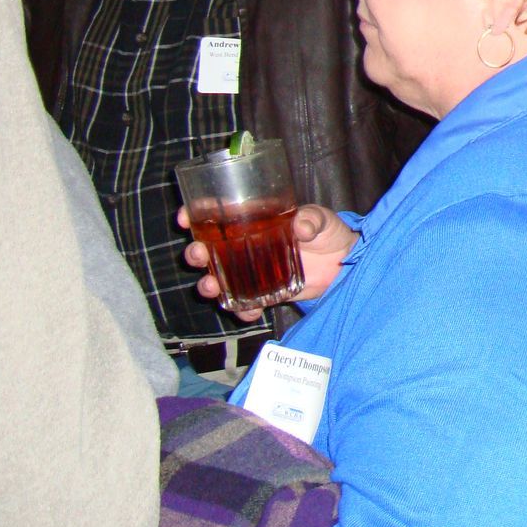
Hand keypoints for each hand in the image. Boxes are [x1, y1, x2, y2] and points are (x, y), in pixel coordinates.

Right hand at [179, 203, 357, 319]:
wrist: (341, 261)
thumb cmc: (325, 230)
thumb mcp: (319, 219)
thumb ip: (310, 220)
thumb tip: (301, 226)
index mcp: (252, 220)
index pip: (216, 215)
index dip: (195, 214)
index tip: (184, 217)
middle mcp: (244, 246)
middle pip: (208, 250)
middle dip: (196, 253)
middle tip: (197, 255)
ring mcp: (251, 271)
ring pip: (219, 279)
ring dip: (210, 284)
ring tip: (211, 287)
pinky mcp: (263, 293)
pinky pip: (245, 304)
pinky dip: (243, 310)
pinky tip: (250, 311)